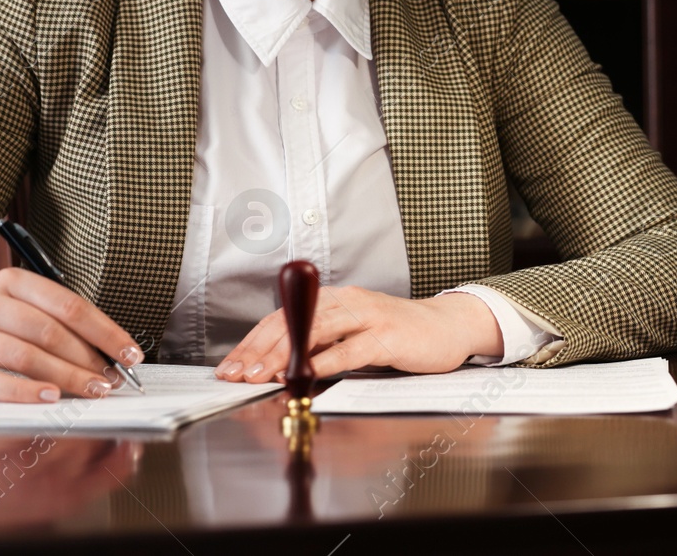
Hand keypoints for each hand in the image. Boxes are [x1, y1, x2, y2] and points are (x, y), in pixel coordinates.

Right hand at [0, 267, 144, 402]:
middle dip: (86, 358)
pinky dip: (23, 391)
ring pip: (23, 356)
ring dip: (64, 376)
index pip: (69, 305)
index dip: (105, 331)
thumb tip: (111, 354)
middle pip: (47, 331)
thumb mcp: (22, 312)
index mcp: (13, 282)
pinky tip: (50, 397)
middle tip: (111, 380)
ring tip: (91, 391)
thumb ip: (60, 325)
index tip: (130, 353)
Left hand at [213, 286, 503, 383]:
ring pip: (316, 332)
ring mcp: (367, 316)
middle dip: (259, 351)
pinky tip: (307, 375)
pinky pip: (350, 349)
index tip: (230, 367)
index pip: (281, 318)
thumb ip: (320, 344)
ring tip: (261, 375)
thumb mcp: (351, 334)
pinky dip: (325, 362)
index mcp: (332, 300)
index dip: (251, 343)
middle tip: (237, 375)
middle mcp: (345, 301)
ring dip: (284, 355)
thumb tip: (277, 366)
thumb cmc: (397, 334)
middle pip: (292, 322)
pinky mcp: (387, 336)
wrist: (446, 326)